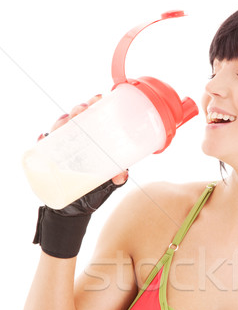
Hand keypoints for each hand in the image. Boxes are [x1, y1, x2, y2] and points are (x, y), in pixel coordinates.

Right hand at [33, 94, 128, 257]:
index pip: (91, 119)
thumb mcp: (108, 187)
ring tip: (67, 121)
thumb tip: (123, 174)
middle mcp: (76, 143)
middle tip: (83, 109)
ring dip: (61, 122)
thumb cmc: (93, 194)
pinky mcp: (49, 160)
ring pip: (59, 129)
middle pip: (74, 120)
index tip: (99, 98)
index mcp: (91, 143)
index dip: (94, 106)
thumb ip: (117, 180)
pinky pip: (43, 147)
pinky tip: (44, 137)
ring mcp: (61, 150)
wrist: (74, 212)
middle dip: (78, 110)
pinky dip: (43, 140)